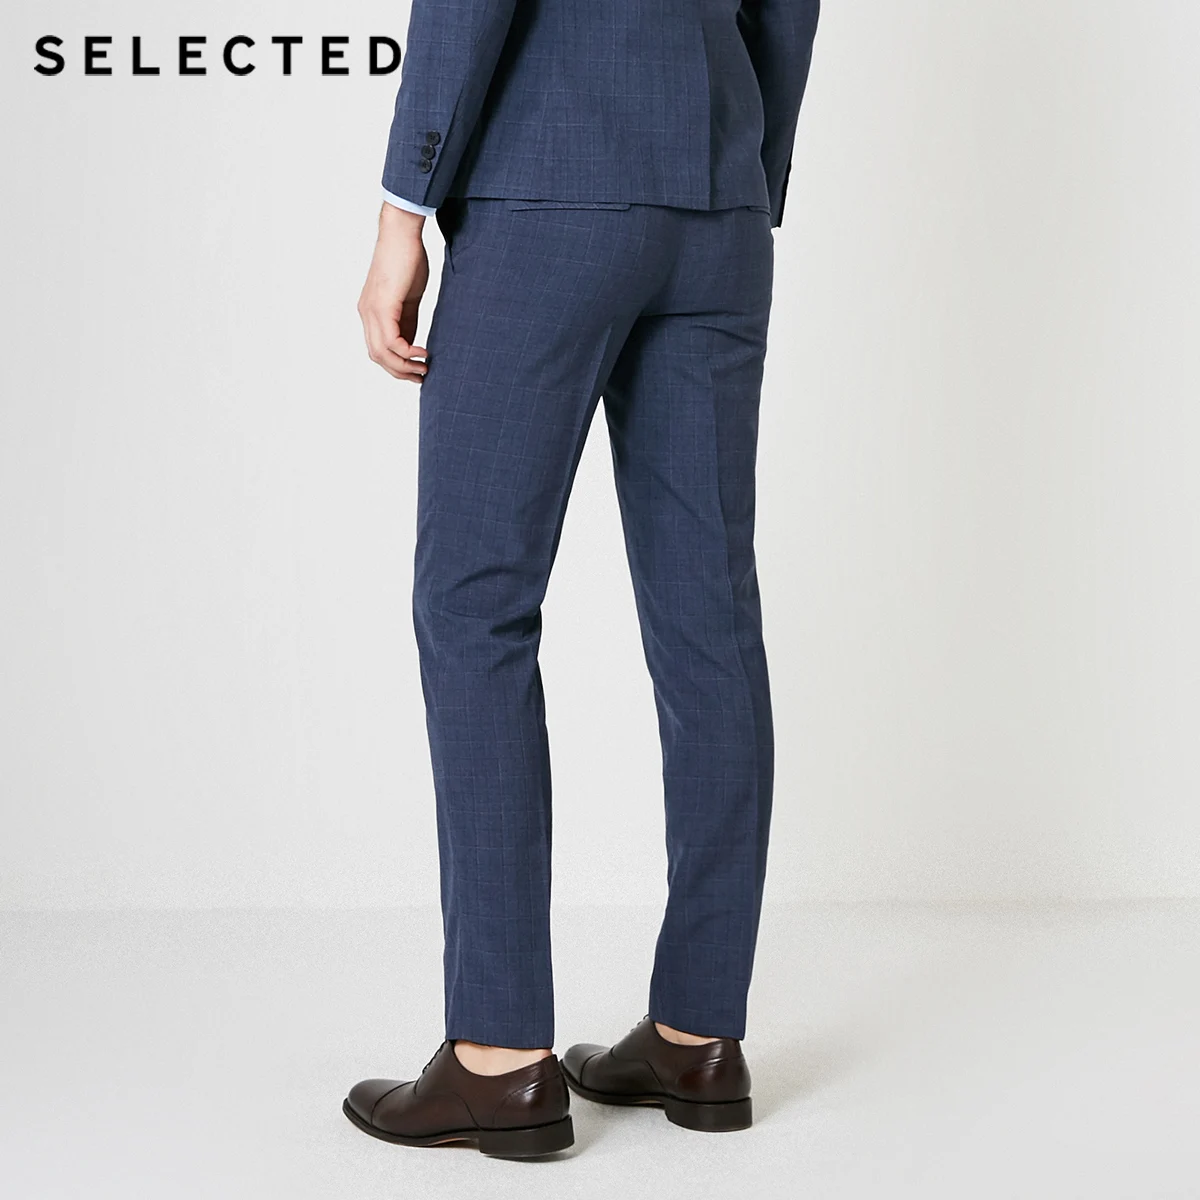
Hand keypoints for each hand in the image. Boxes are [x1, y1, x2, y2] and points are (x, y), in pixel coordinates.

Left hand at [357, 203, 430, 382]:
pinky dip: (408, 353)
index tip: (417, 371)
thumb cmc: (407, 259)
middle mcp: (366, 314)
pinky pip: (392, 342)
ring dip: (404, 367)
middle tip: (422, 376)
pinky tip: (423, 353)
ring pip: (382, 353)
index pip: (378, 349)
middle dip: (400, 372)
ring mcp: (372, 311)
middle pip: (377, 356)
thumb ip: (407, 320)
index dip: (396, 365)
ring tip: (424, 368)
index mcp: (371, 312)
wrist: (401, 233)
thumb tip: (412, 343)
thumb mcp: (408, 298)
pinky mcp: (383, 306)